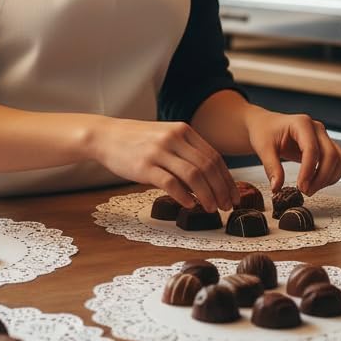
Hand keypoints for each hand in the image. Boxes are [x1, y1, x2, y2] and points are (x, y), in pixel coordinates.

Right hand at [87, 118, 238, 211]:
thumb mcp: (166, 138)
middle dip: (221, 189)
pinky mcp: (145, 166)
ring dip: (207, 195)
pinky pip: (171, 183)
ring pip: (193, 175)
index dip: (227, 178)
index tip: (233, 195)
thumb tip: (208, 181)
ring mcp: (159, 152)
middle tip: (227, 206)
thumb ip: (187, 153)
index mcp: (183, 131)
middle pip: (208, 167)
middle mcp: (174, 139)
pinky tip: (190, 205)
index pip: (214, 156)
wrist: (107, 136)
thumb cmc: (138, 141)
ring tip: (212, 209)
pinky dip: (184, 196)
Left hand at [243, 108, 340, 194]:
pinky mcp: (325, 145)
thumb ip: (271, 167)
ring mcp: (323, 136)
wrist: (266, 124)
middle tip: (306, 191)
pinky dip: (332, 174)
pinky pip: (338, 161)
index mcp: (301, 123)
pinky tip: (316, 182)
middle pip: (331, 155)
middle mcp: (317, 128)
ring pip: (339, 158)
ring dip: (329, 177)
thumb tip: (277, 187)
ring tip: (311, 188)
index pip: (312, 149)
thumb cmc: (264, 131)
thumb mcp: (263, 148)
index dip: (309, 171)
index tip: (301, 187)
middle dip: (321, 178)